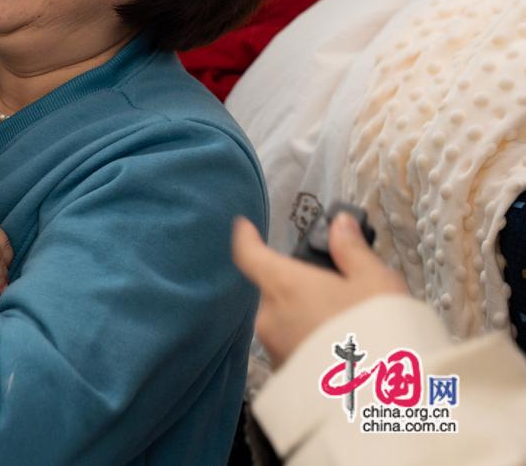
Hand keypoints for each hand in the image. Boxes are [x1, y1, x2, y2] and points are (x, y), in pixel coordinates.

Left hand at [232, 215, 408, 367]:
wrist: (383, 403)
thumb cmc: (378, 331)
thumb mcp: (375, 282)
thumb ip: (351, 251)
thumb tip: (339, 225)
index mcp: (284, 286)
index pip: (249, 255)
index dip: (246, 238)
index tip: (244, 227)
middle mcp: (269, 317)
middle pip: (275, 291)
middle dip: (298, 287)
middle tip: (337, 291)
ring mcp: (275, 350)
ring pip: (284, 321)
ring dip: (304, 318)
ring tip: (347, 327)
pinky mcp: (286, 378)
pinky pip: (294, 350)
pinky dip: (310, 345)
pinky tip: (343, 354)